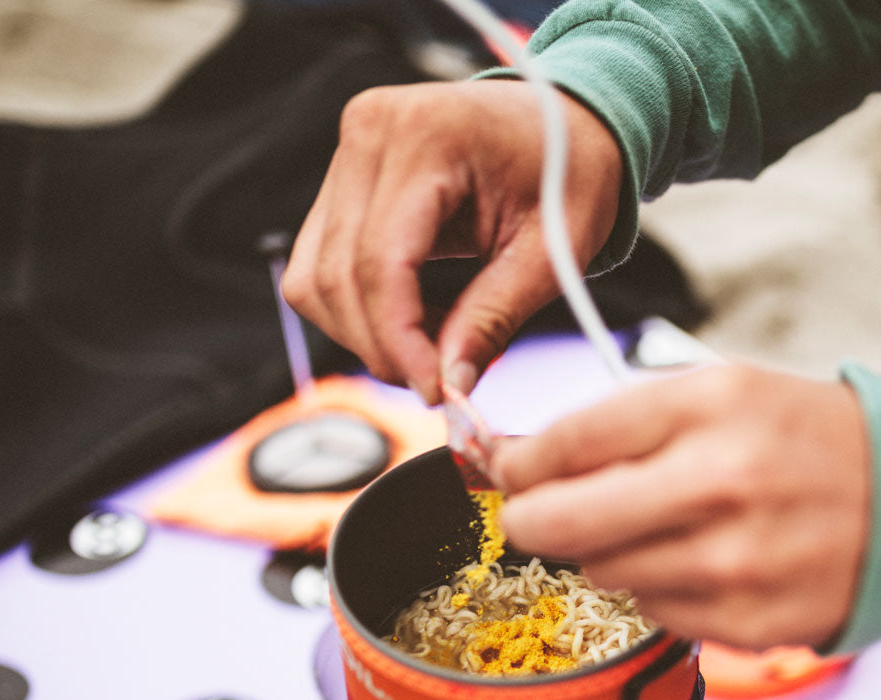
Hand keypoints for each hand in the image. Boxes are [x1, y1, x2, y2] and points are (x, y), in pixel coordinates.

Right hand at [281, 80, 622, 403]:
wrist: (564, 125)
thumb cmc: (567, 175)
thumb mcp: (550, 254)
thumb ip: (492, 318)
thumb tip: (450, 385)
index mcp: (427, 136)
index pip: (380, 262)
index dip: (400, 341)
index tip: (436, 393)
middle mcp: (370, 132)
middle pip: (337, 276)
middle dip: (384, 348)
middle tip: (440, 383)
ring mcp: (348, 151)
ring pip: (314, 279)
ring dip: (365, 334)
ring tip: (436, 345)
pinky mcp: (341, 178)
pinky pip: (319, 265)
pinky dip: (359, 311)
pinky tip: (415, 319)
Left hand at [492, 365, 871, 648]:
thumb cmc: (805, 443)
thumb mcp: (723, 395)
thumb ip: (621, 423)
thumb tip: (518, 458)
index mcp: (710, 406)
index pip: (568, 441)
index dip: (519, 461)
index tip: (508, 469)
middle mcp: (720, 484)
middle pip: (561, 521)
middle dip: (530, 519)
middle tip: (535, 514)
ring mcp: (733, 563)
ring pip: (602, 572)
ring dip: (608, 553)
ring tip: (660, 529)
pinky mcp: (745, 623)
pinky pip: (652, 611)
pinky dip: (659, 589)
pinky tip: (702, 564)